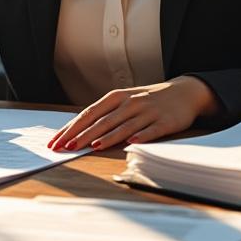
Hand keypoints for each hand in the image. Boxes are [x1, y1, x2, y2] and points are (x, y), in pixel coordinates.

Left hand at [48, 76, 219, 150]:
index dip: (72, 127)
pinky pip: (150, 131)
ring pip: (124, 126)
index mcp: (116, 97)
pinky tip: (131, 144)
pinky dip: (140, 137)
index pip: (89, 113)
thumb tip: (79, 130)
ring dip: (108, 137)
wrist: (183, 92)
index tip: (57, 141)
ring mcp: (147, 112)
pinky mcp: (164, 122)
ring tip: (94, 146)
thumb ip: (106, 114)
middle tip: (67, 147)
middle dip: (83, 135)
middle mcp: (130, 103)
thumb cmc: (148, 100)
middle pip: (102, 121)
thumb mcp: (125, 101)